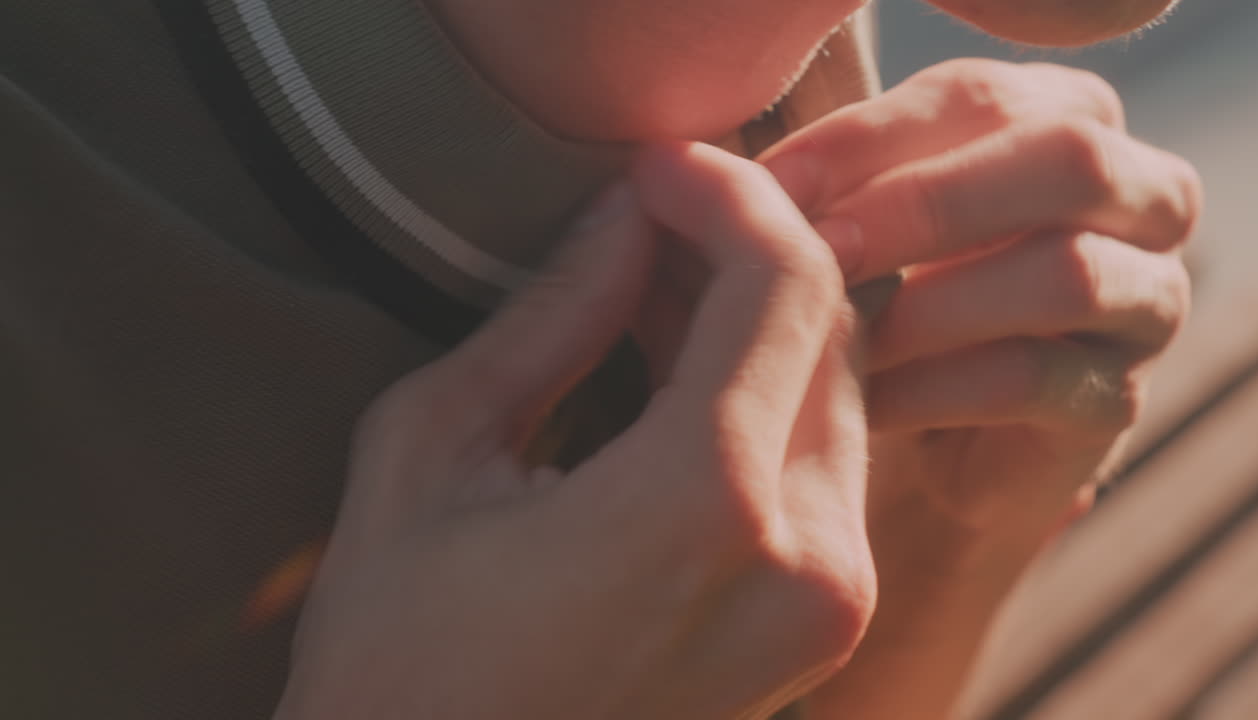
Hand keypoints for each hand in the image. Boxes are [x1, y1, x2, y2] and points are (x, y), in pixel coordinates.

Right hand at [275, 143, 874, 719]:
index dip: (724, 194)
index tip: (651, 169)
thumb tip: (621, 218)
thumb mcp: (432, 455)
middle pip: (828, 329)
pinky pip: (825, 461)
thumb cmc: (399, 661)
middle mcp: (806, 560)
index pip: (783, 282)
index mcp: (703, 508)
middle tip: (641, 222)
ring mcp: (827, 604)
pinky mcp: (820, 625)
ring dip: (754, 321)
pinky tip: (677, 372)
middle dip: (742, 250)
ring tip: (645, 294)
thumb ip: (549, 317)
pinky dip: (765, 394)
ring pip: (837, 389)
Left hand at [755, 59, 1198, 717]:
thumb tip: (680, 167)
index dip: (867, 139)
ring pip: (1067, 274)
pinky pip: (1040, 380)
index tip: (763, 188)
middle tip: (817, 255)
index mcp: (1061, 116)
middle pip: (1067, 159)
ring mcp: (1143, 303)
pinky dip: (936, 388)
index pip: (978, 96)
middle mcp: (1135, 194)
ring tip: (829, 339)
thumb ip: (795, 191)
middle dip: (925, 206)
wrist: (904, 460)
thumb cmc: (857, 311)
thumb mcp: (828, 233)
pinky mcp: (1113, 404)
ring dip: (928, 303)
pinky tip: (860, 407)